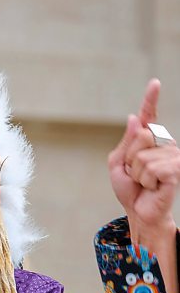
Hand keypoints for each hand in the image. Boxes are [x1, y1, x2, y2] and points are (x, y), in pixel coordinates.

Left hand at [108, 78, 178, 245]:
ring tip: (144, 181)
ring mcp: (172, 156)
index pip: (148, 117)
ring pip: (143, 155)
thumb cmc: (129, 188)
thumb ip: (126, 142)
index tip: (154, 83)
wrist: (137, 210)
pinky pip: (150, 168)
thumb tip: (134, 118)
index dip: (150, 99)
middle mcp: (164, 144)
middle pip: (141, 135)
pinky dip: (145, 180)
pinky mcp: (176, 170)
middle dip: (130, 157)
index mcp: (148, 140)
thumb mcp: (118, 163)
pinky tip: (153, 186)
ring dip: (136, 172)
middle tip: (135, 172)